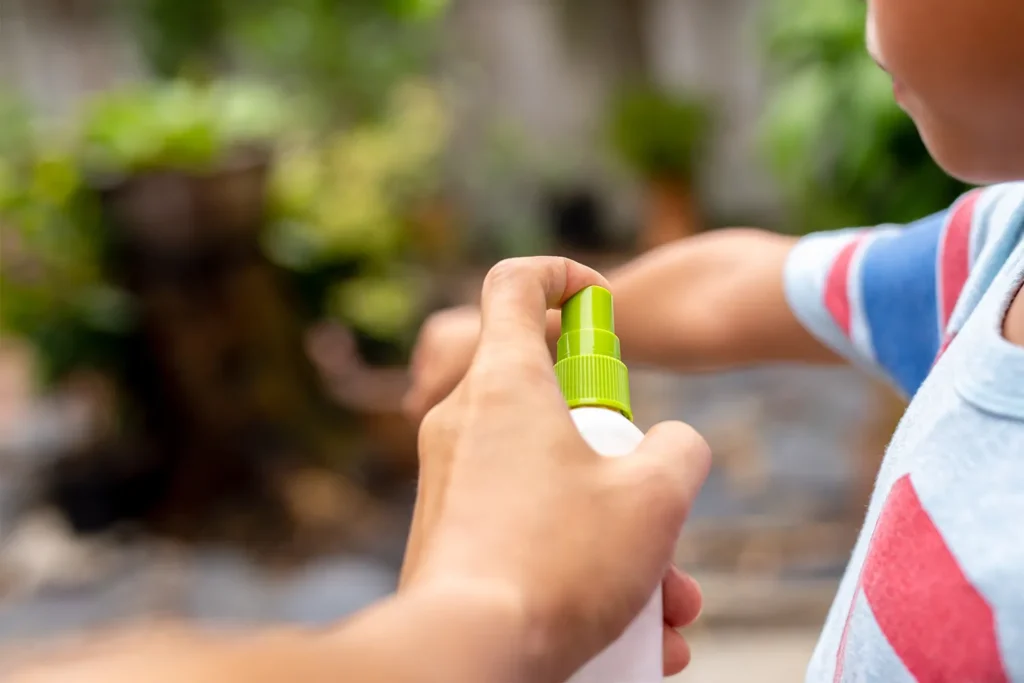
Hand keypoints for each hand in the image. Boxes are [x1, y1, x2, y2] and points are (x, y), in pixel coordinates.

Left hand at [400, 257, 710, 681]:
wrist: (465, 656)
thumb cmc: (558, 561)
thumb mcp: (654, 495)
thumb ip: (680, 449)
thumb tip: (671, 448)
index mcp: (505, 382)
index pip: (514, 283)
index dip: (564, 277)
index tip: (602, 308)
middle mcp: (466, 421)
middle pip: (557, 401)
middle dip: (625, 458)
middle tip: (658, 514)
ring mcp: (452, 481)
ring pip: (554, 483)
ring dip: (621, 536)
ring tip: (667, 606)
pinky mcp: (453, 536)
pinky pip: (529, 530)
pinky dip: (582, 567)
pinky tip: (636, 634)